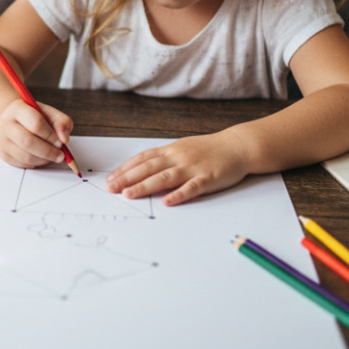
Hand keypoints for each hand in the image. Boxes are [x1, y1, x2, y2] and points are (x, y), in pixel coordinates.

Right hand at [0, 99, 72, 168]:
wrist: (12, 122)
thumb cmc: (34, 117)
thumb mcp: (49, 113)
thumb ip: (62, 122)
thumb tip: (64, 139)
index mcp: (18, 109)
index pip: (36, 123)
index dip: (50, 135)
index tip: (61, 143)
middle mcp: (5, 124)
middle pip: (28, 142)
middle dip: (48, 151)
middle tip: (60, 155)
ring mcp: (2, 140)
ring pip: (25, 156)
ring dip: (43, 160)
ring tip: (52, 156)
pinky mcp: (3, 154)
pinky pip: (22, 164)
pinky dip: (36, 164)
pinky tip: (41, 158)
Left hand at [105, 130, 249, 205]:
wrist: (238, 146)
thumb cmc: (208, 150)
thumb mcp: (182, 149)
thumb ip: (164, 159)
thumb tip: (141, 170)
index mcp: (171, 150)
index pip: (142, 159)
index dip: (125, 169)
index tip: (110, 179)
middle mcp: (179, 157)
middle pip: (149, 168)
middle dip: (128, 178)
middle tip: (111, 188)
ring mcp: (193, 167)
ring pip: (165, 177)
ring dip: (145, 186)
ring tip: (129, 195)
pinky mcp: (208, 178)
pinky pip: (191, 187)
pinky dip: (178, 195)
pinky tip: (167, 202)